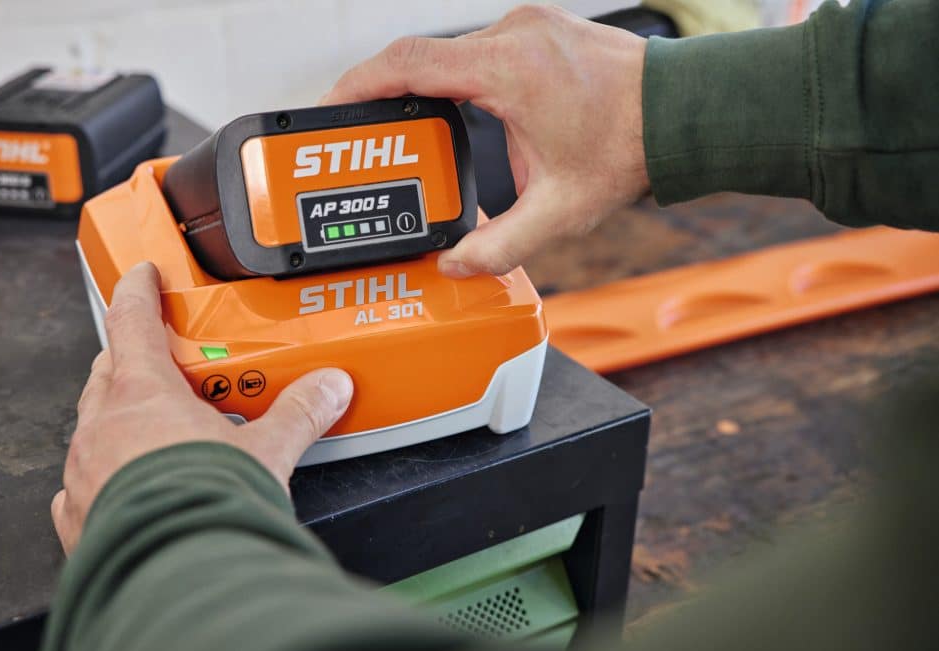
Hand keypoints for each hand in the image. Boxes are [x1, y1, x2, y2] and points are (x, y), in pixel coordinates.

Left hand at [51, 263, 352, 553]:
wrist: (177, 576)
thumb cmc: (208, 505)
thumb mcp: (267, 451)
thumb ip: (299, 413)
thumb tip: (329, 387)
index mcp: (142, 394)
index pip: (133, 321)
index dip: (139, 291)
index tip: (142, 274)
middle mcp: (101, 426)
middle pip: (109, 372)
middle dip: (132, 361)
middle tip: (165, 367)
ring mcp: (84, 470)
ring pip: (93, 426)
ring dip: (119, 421)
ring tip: (157, 434)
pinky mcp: (79, 515)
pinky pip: (83, 483)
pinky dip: (103, 476)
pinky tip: (129, 487)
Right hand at [323, 4, 648, 277]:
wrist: (680, 113)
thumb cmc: (628, 149)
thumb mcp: (559, 212)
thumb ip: (500, 245)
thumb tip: (455, 262)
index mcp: (509, 70)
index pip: (409, 62)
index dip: (360, 83)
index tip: (332, 105)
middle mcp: (514, 35)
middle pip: (423, 57)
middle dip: (387, 95)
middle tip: (367, 135)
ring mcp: (527, 25)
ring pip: (451, 52)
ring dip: (427, 90)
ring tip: (414, 134)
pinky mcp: (538, 29)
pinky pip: (479, 50)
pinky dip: (458, 80)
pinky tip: (463, 119)